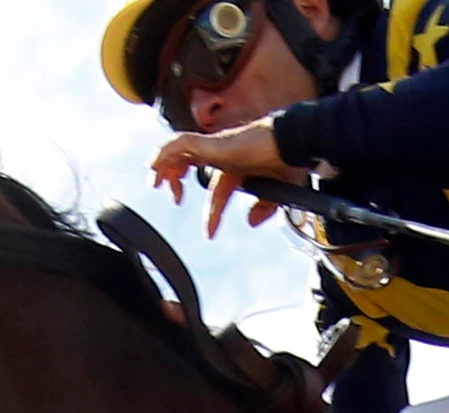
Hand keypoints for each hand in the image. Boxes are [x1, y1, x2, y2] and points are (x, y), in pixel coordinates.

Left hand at [151, 122, 303, 234]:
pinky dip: (164, 152)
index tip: (210, 233)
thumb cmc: (290, 161)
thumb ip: (264, 207)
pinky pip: (179, 143)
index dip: (211, 213)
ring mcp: (215, 147)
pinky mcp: (211, 143)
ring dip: (163, 165)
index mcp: (236, 165)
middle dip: (174, 177)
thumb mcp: (277, 193)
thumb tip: (250, 221)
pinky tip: (155, 166)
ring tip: (154, 183)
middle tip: (174, 197)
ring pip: (178, 151)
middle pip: (188, 161)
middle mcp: (223, 154)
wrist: (293, 143)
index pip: (215, 188)